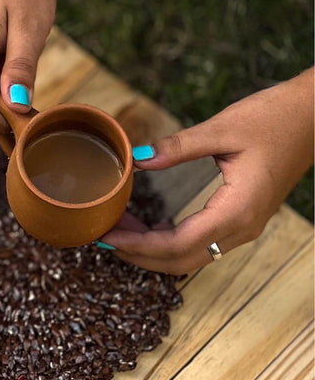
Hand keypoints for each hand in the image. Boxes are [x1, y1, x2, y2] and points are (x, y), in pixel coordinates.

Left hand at [99, 68, 313, 273]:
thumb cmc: (276, 118)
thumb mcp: (223, 128)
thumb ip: (179, 147)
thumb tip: (137, 158)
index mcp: (238, 209)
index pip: (178, 244)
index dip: (138, 245)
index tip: (107, 236)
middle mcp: (243, 227)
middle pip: (181, 262)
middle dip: (139, 255)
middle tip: (104, 237)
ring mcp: (244, 227)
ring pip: (191, 257)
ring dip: (152, 250)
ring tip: (120, 230)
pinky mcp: (242, 219)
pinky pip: (201, 243)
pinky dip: (170, 242)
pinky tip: (148, 226)